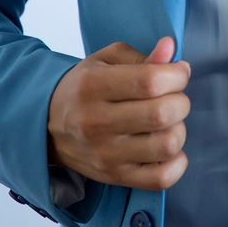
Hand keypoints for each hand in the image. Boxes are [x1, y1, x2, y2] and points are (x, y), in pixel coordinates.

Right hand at [47, 36, 190, 190]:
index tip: (178, 73)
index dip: (176, 75)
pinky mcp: (115, 177)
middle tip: (172, 98)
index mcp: (93, 86)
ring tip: (167, 123)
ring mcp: (106, 154)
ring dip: (178, 130)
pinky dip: (177, 163)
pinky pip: (162, 178)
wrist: (47, 126)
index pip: (150, 81)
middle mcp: (96, 122)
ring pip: (167, 145)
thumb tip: (170, 48)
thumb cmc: (85, 88)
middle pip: (162, 113)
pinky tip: (167, 149)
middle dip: (180, 101)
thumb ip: (142, 56)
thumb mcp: (106, 61)